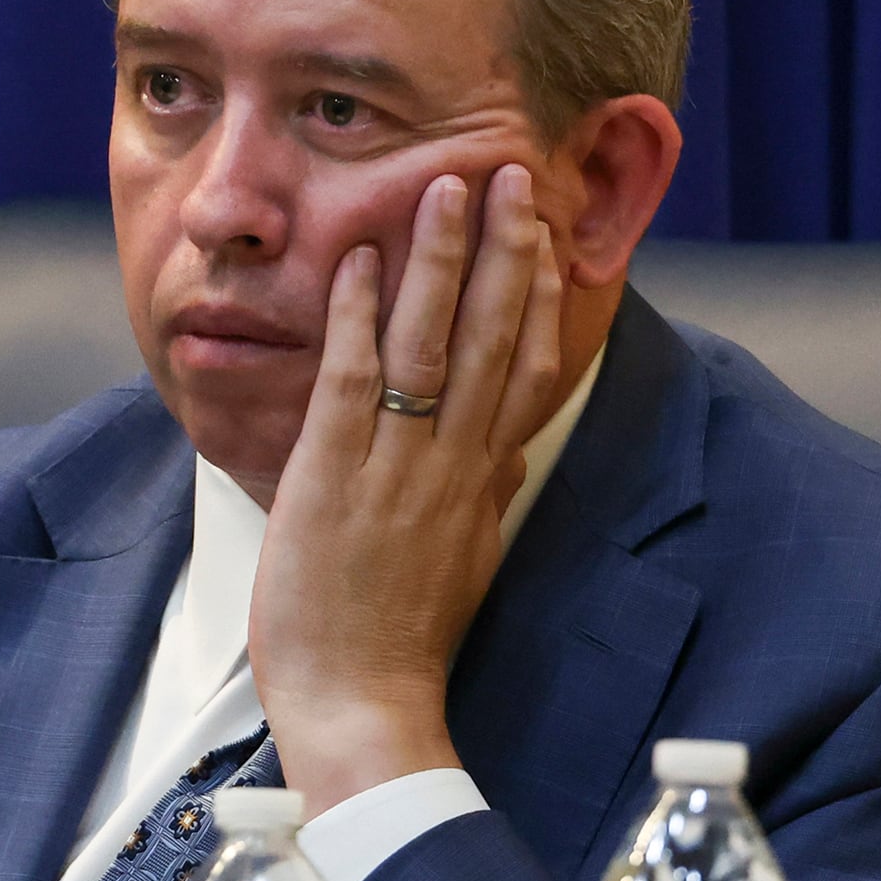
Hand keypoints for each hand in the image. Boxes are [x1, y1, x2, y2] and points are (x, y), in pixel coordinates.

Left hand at [248, 164, 565, 813]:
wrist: (365, 708)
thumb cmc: (404, 645)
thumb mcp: (463, 564)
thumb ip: (483, 499)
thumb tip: (503, 457)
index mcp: (481, 482)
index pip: (528, 368)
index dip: (540, 293)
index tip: (547, 232)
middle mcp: (451, 464)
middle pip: (493, 338)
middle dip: (504, 249)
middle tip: (513, 173)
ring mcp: (396, 468)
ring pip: (431, 345)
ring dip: (440, 261)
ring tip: (446, 186)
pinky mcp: (334, 479)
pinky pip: (354, 383)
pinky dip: (359, 317)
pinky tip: (359, 261)